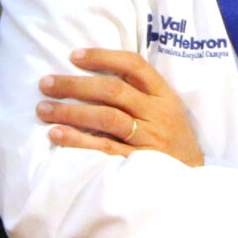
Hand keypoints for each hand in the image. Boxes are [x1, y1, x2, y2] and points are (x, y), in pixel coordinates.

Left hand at [38, 48, 203, 165]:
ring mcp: (149, 139)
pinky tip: (57, 134)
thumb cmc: (172, 141)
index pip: (134, 65)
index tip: (74, 56)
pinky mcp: (139, 164)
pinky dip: (78, 140)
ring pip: (107, 117)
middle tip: (45, 83)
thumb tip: (94, 74)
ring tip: (43, 109)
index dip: (103, 57)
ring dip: (71, 111)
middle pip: (113, 90)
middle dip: (75, 84)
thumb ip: (140, 93)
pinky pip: (105, 148)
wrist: (194, 181)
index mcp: (164, 96)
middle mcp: (157, 114)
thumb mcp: (167, 111)